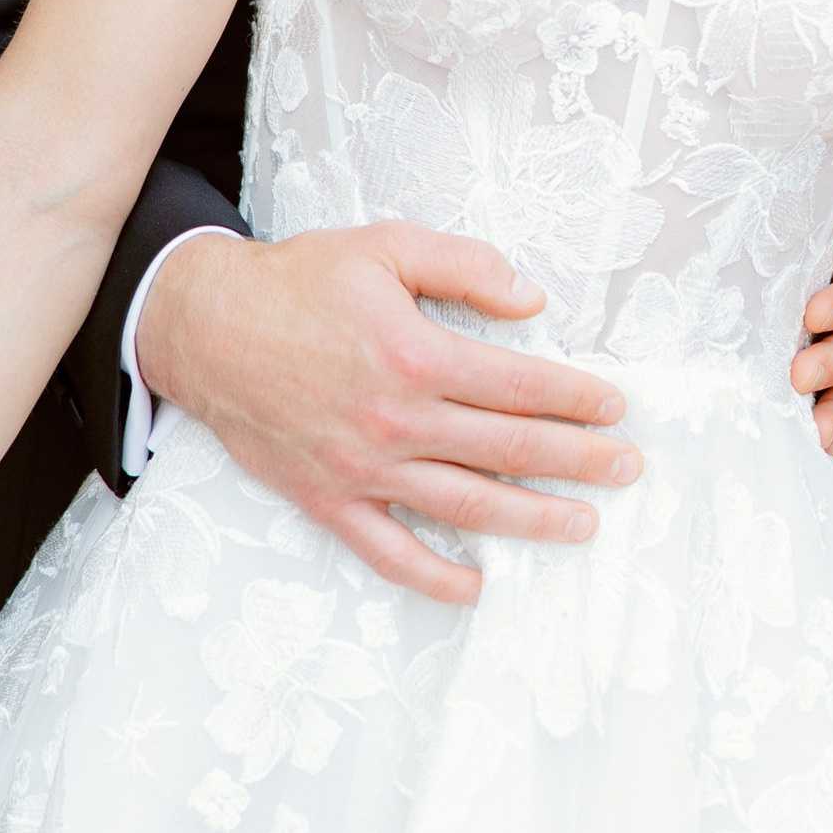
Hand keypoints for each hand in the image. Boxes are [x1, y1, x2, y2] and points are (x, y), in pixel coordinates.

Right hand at [136, 222, 638, 603]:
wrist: (205, 325)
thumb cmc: (299, 281)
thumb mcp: (385, 247)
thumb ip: (466, 266)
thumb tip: (533, 299)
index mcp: (415, 354)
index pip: (520, 386)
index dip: (576, 399)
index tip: (614, 409)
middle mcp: (396, 420)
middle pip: (510, 451)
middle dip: (579, 461)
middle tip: (627, 469)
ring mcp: (363, 468)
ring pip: (468, 507)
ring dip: (534, 521)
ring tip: (583, 523)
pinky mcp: (329, 499)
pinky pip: (390, 553)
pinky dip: (436, 577)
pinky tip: (478, 585)